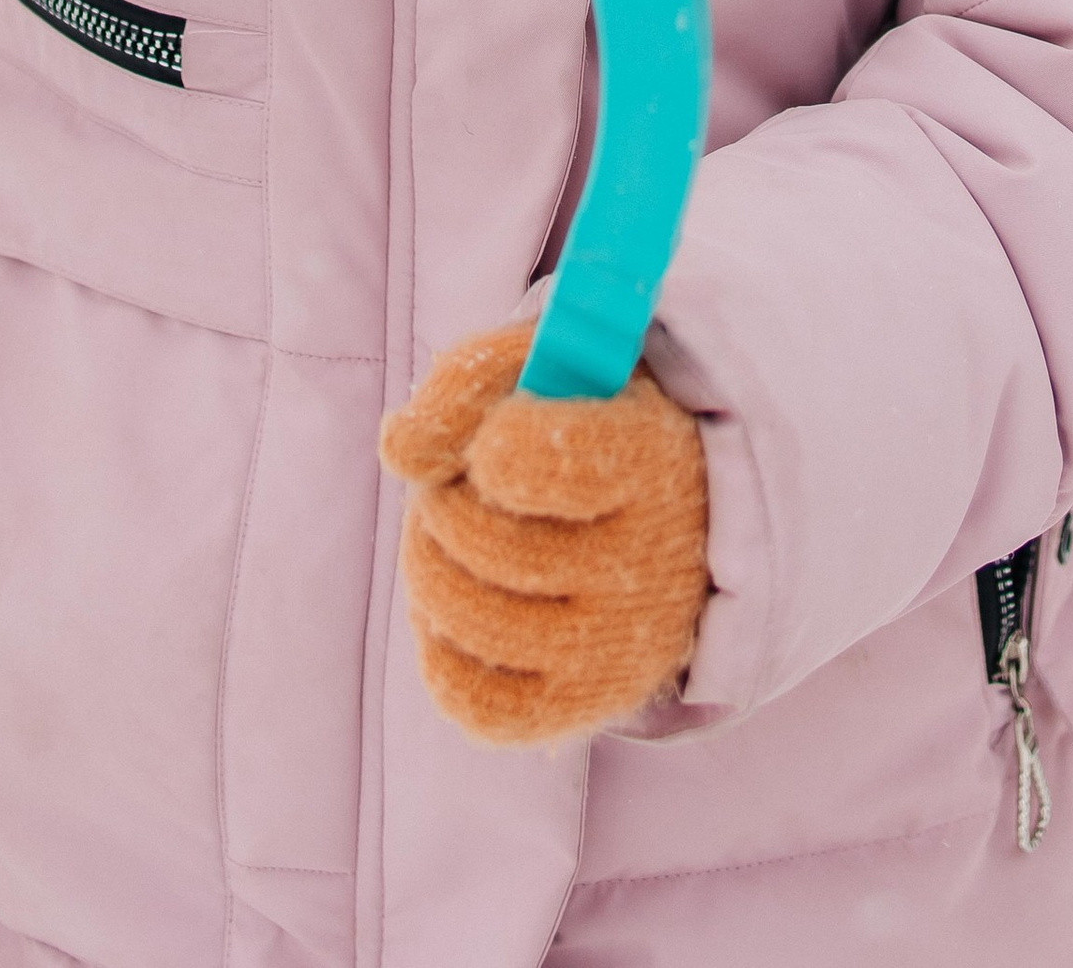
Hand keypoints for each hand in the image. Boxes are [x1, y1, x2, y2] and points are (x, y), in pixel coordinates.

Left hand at [380, 319, 708, 745]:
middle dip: (438, 506)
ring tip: (447, 540)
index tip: (490, 444)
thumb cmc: (588, 422)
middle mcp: (648, 563)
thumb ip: (467, 383)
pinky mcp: (585, 705)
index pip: (536, 461)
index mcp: (649, 458)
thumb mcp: (546, 368)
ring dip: (427, 566)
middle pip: (482, 544)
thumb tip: (398, 450)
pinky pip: (473, 699)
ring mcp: (617, 647)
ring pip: (466, 618)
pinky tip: (458, 603)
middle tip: (451, 488)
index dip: (488, 446)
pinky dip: (439, 647)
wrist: (674, 516)